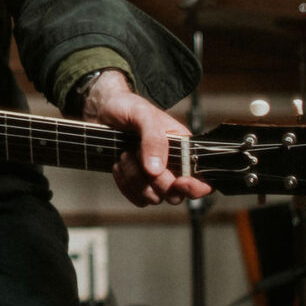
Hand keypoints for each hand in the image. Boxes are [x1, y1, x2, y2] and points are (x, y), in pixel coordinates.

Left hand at [79, 73, 209, 206]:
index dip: (195, 187)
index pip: (203, 179)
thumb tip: (156, 169)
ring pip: (153, 198)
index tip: (179, 181)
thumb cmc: (128, 107)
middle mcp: (173, 166)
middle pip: (175, 195)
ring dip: (135, 178)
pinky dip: (125, 183)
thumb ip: (154, 139)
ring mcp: (154, 177)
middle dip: (156, 180)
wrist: (102, 110)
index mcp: (184, 149)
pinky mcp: (137, 183)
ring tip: (125, 153)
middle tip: (137, 153)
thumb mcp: (143, 114)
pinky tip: (119, 163)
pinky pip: (136, 198)